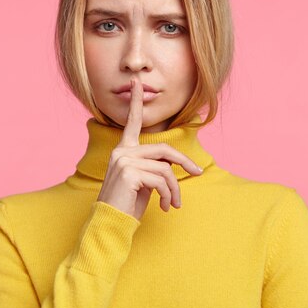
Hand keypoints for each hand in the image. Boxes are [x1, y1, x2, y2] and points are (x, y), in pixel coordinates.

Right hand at [96, 76, 202, 219]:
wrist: (110, 224)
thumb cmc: (127, 205)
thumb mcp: (143, 182)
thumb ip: (155, 167)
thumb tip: (178, 165)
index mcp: (123, 150)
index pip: (131, 123)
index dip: (135, 102)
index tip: (137, 83)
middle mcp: (121, 152)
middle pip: (164, 150)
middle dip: (184, 162)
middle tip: (197, 173)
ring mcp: (124, 161)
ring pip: (166, 169)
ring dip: (175, 189)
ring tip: (173, 204)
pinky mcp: (129, 173)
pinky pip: (161, 180)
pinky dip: (168, 195)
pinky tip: (166, 207)